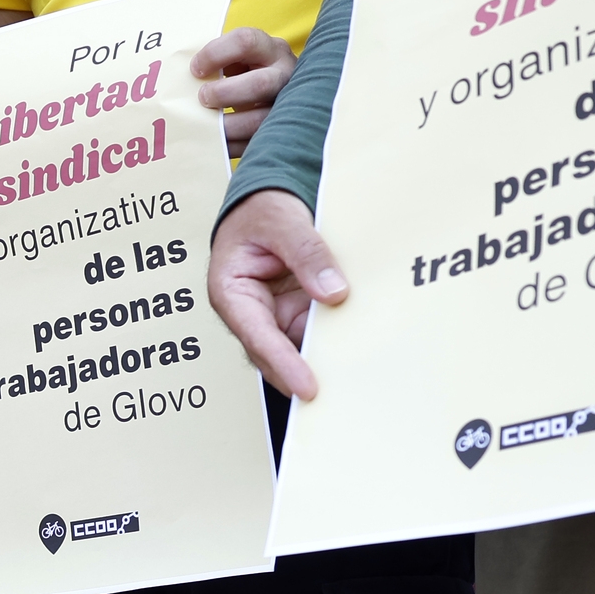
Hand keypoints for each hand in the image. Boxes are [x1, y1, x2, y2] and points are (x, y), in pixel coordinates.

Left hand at [190, 29, 298, 157]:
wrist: (273, 92)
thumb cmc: (245, 72)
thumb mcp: (238, 58)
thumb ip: (218, 61)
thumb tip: (184, 77)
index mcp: (270, 48)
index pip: (245, 41)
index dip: (215, 54)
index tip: (195, 69)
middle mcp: (285, 74)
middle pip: (259, 84)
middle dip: (225, 94)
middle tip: (203, 98)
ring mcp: (287, 105)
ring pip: (261, 119)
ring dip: (228, 124)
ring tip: (208, 124)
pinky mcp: (281, 130)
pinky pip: (255, 142)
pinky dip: (231, 145)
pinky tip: (214, 141)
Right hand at [208, 188, 346, 399]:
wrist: (270, 200)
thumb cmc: (262, 209)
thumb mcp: (283, 221)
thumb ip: (307, 253)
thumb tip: (334, 293)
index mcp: (232, 293)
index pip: (258, 337)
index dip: (283, 364)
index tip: (307, 388)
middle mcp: (253, 313)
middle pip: (279, 353)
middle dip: (306, 373)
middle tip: (340, 393)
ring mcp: (278, 315)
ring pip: (301, 347)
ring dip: (326, 357)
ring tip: (357, 373)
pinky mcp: (300, 312)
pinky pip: (319, 331)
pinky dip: (338, 337)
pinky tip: (362, 345)